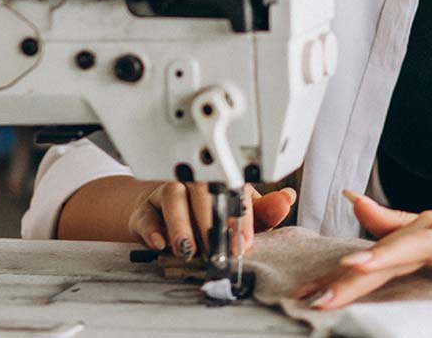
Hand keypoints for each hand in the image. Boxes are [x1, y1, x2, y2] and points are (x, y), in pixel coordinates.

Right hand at [125, 181, 296, 259]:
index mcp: (221, 180)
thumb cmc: (208, 213)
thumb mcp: (239, 214)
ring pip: (172, 197)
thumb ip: (263, 212)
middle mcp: (194, 182)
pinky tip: (160, 243)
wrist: (165, 214)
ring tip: (189, 248)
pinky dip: (151, 229)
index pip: (234, 191)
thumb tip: (287, 199)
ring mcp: (167, 194)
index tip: (245, 242)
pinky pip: (145, 215)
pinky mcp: (144, 210)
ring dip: (181, 224)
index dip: (241, 216)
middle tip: (220, 250)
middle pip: (202, 190)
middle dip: (212, 222)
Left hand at [292, 191, 431, 310]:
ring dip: (394, 250)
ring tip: (362, 264)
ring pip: (431, 240)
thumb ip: (400, 226)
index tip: (306, 298)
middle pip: (393, 252)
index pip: (378, 258)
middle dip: (354, 274)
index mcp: (429, 234)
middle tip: (320, 295)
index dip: (342, 278)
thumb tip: (357, 206)